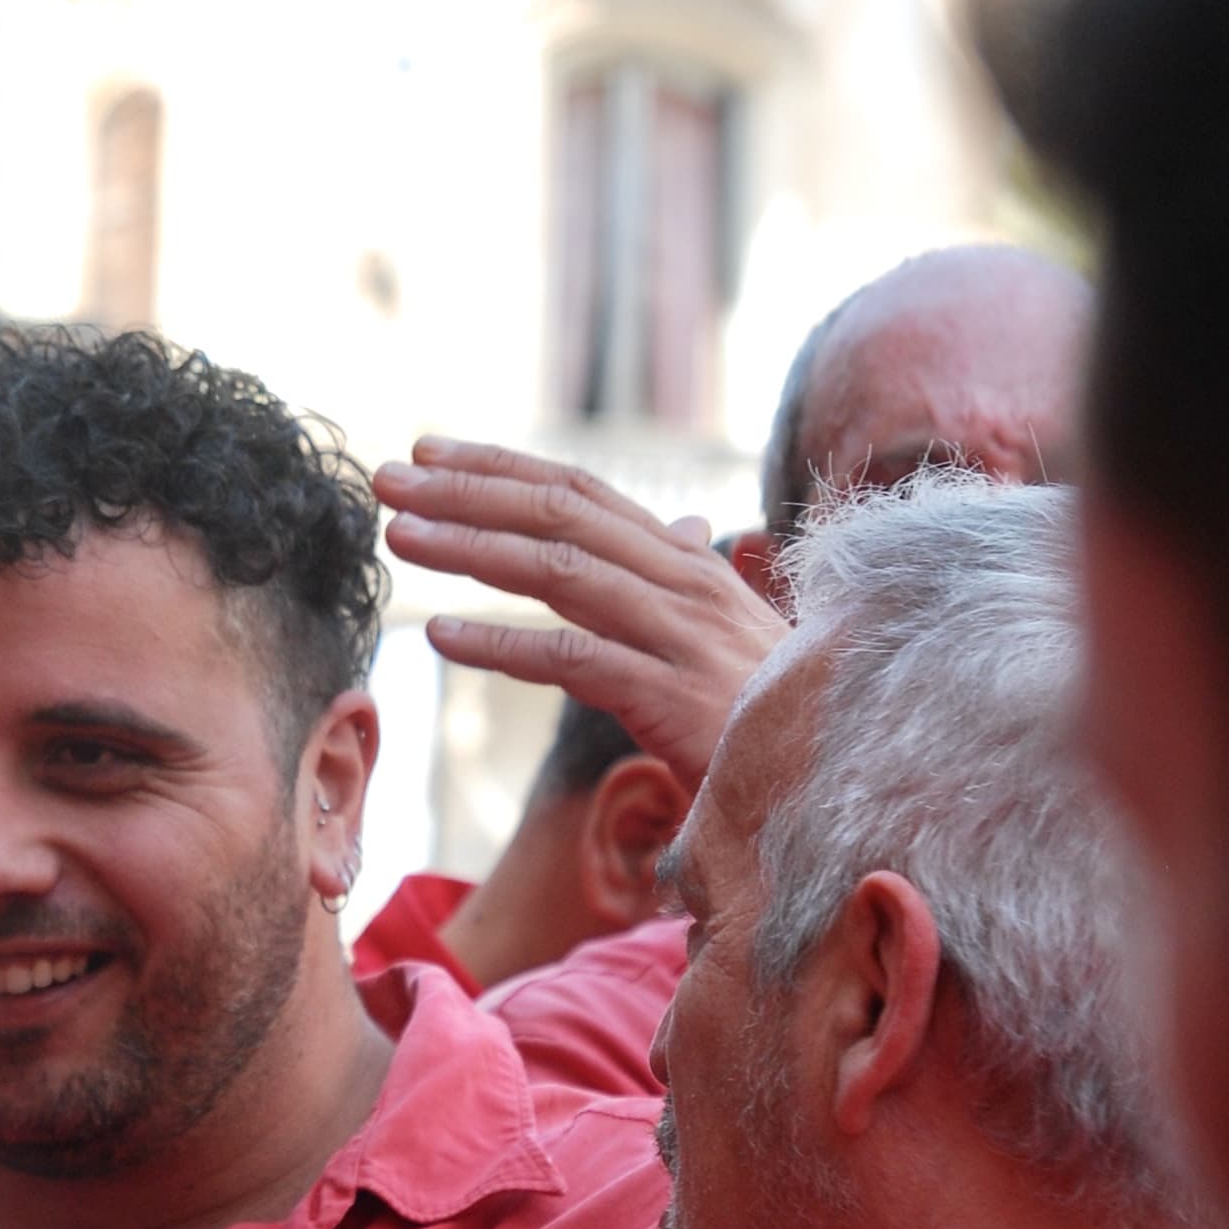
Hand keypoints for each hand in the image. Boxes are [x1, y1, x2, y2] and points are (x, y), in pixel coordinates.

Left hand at [374, 438, 788, 791]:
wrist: (840, 777)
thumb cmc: (773, 710)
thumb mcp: (730, 631)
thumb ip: (690, 579)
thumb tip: (679, 523)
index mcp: (686, 563)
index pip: (583, 493)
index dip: (502, 466)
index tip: (430, 451)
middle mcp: (683, 583)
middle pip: (561, 515)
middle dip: (468, 490)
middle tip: (388, 477)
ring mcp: (680, 637)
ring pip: (560, 572)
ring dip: (471, 549)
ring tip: (399, 537)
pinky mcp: (673, 698)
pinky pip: (575, 660)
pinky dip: (504, 645)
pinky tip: (443, 638)